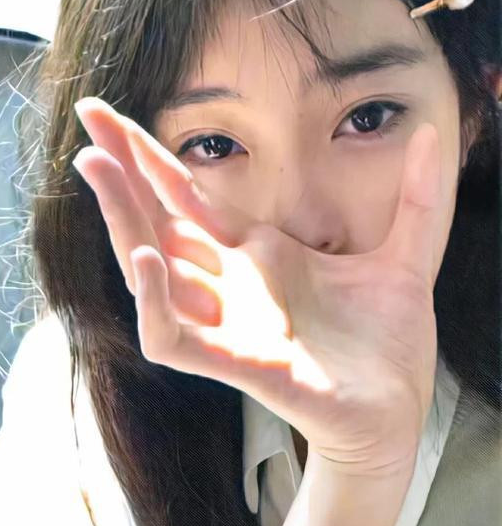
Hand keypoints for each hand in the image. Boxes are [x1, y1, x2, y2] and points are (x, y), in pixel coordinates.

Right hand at [73, 96, 443, 476]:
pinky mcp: (227, 364)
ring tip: (96, 166)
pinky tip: (148, 256)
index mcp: (257, 252)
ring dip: (122, 219)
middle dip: (122, 172)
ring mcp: (222, 322)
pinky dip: (152, 299)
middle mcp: (229, 281)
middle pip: (158, 219)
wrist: (394, 410)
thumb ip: (418, 199)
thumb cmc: (388, 340)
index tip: (114, 115)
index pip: (191, 196)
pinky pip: (168, 334)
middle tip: (89, 118)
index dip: (153, 156)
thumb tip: (436, 133)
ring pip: (150, 267)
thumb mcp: (405, 256)